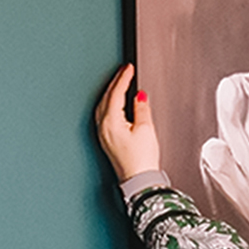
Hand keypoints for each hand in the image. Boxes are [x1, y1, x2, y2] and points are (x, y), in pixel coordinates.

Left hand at [95, 64, 161, 180]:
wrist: (139, 180)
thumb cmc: (141, 160)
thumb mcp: (145, 129)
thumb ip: (141, 108)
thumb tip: (139, 96)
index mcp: (110, 121)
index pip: (116, 93)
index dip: (123, 78)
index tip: (128, 68)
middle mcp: (103, 127)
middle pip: (107, 98)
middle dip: (115, 83)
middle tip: (124, 71)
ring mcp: (103, 134)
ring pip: (104, 105)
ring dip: (111, 93)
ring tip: (120, 84)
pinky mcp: (107, 140)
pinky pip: (104, 115)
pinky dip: (110, 104)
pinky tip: (117, 104)